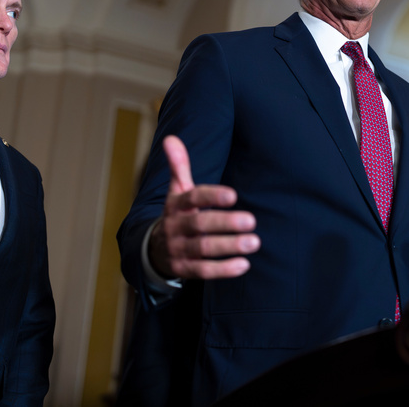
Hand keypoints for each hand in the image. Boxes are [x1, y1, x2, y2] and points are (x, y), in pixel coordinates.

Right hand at [149, 135, 259, 278]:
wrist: (154, 249)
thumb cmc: (178, 214)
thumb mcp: (176, 191)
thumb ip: (179, 166)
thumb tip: (171, 137)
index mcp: (176, 205)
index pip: (192, 198)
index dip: (212, 196)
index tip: (234, 195)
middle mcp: (175, 226)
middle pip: (200, 224)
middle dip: (226, 223)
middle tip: (252, 221)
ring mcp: (178, 249)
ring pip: (203, 249)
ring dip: (229, 246)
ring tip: (254, 242)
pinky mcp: (183, 269)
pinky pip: (202, 271)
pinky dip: (223, 269)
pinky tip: (244, 265)